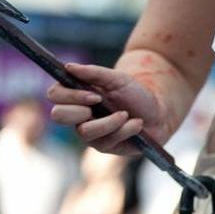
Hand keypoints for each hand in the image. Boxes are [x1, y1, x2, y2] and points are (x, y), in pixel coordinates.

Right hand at [47, 63, 166, 153]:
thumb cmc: (135, 94)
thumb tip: (68, 67)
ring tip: (126, 114)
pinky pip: (106, 140)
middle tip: (101, 104)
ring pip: (84, 131)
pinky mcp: (104, 146)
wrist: (159, 113)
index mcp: (76, 96)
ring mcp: (90, 133)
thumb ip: (93, 73)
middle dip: (80, 110)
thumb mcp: (117, 79)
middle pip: (58, 115)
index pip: (55, 95)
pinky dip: (124, 130)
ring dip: (109, 122)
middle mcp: (78, 115)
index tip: (94, 94)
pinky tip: (137, 124)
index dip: (70, 95)